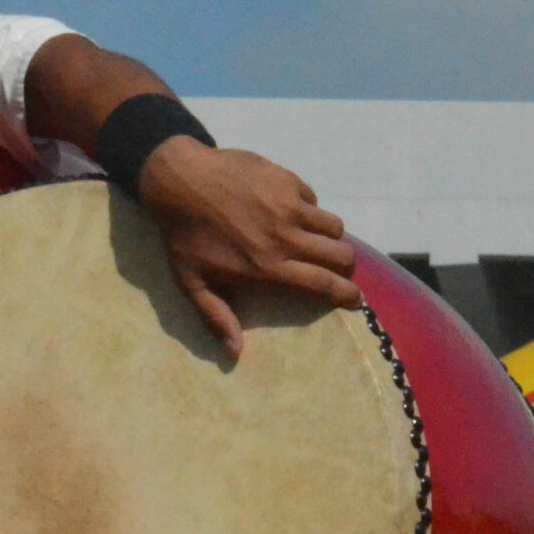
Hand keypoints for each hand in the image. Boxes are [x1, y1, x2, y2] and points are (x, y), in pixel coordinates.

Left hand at [138, 137, 360, 355]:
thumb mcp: (192, 282)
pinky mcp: (286, 180)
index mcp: (267, 267)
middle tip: (338, 268)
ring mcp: (289, 206)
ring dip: (331, 236)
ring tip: (317, 239)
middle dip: (346, 266)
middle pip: (341, 255)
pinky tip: (289, 211)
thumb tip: (235, 353)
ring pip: (334, 226)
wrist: (177, 180)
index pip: (323, 284)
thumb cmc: (183, 235)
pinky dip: (308, 208)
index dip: (347, 294)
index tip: (356, 299)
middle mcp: (285, 238)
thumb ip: (216, 316)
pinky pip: (313, 198)